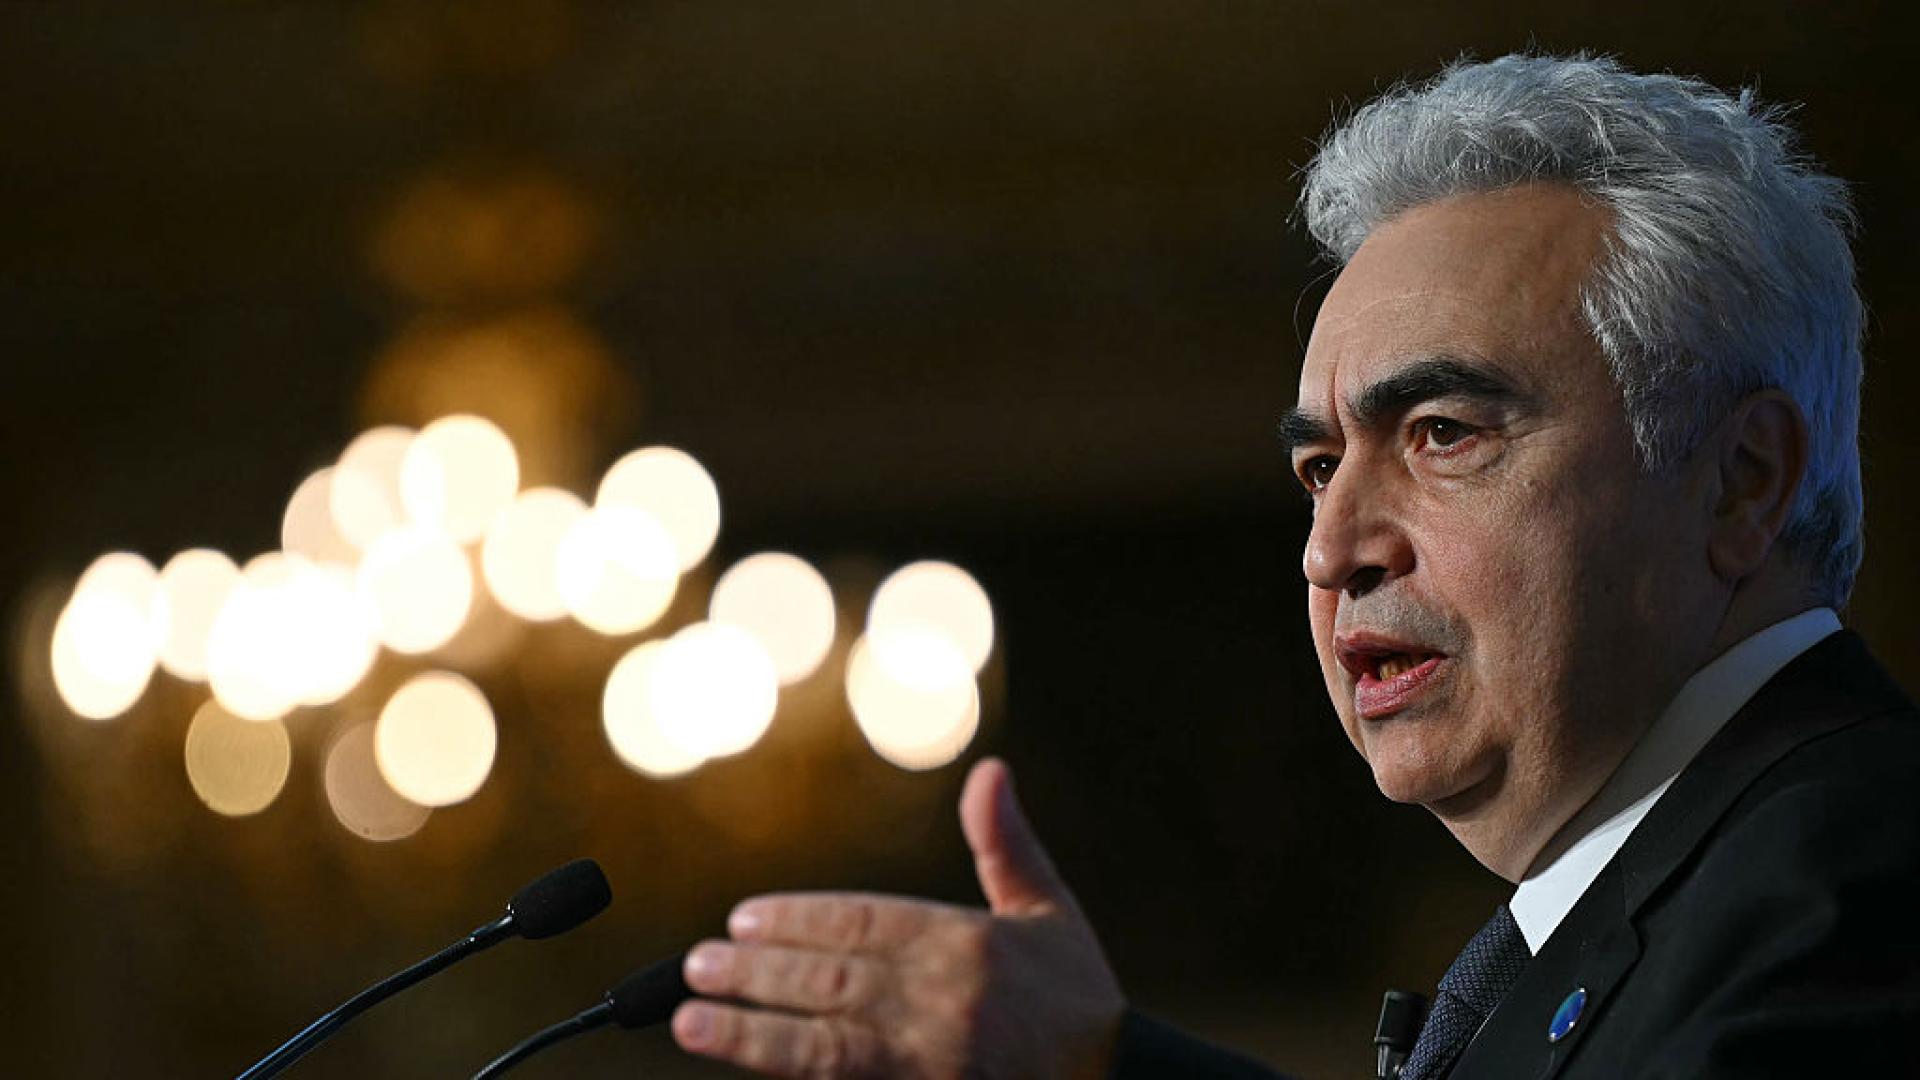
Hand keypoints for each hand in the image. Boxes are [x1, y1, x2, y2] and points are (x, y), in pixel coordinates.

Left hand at [671, 757, 1126, 1077]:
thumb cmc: (1079, 999)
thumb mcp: (1048, 913)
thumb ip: (1006, 845)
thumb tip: (989, 772)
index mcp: (968, 946)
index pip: (863, 924)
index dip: (798, 920)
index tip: (743, 916)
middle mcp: (944, 1004)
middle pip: (832, 983)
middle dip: (758, 974)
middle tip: (695, 966)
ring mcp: (931, 1064)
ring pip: (825, 1046)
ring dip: (753, 1033)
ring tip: (694, 1021)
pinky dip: (798, 1078)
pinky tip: (754, 1070)